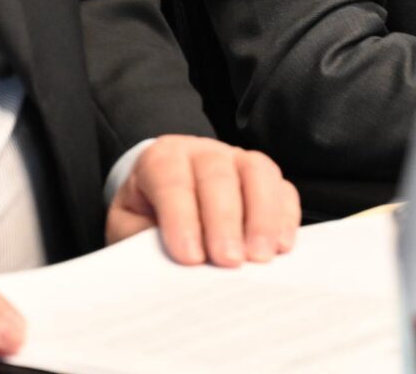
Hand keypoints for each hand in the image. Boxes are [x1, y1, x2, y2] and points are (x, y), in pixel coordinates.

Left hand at [105, 135, 299, 266]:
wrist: (162, 204)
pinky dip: (285, 217)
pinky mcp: (266, 179)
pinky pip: (283, 189)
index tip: (190, 258)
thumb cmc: (146, 218)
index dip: (181, 218)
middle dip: (224, 220)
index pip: (171, 179)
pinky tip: (282, 247)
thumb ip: (144, 240)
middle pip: (217, 174)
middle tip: (229, 261)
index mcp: (161, 158)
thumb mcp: (130, 228)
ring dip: (261, 217)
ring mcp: (238, 160)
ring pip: (257, 172)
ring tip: (260, 257)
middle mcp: (201, 152)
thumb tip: (173, 263)